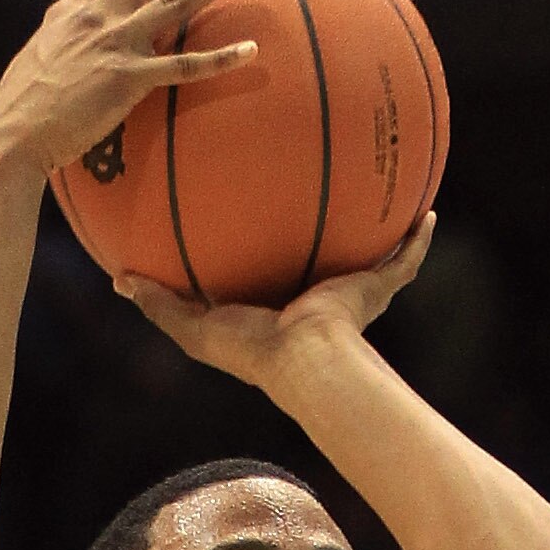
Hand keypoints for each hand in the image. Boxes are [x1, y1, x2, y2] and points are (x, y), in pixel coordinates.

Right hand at [0, 0, 259, 175]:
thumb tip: (65, 47)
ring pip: (178, 2)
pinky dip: (222, 57)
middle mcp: (97, 17)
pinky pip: (187, 66)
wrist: (14, 131)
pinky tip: (251, 48)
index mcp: (71, 12)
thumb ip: (59, 43)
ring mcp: (117, 44)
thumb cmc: (20, 107)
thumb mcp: (37, 58)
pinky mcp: (131, 78)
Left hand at [115, 212, 435, 388]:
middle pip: (325, 252)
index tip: (259, 213)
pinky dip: (419, 240)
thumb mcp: (195, 327)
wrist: (307, 360)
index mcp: (278, 304)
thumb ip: (159, 303)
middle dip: (327, 228)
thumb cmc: (254, 351)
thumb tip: (120, 279)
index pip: (272, 266)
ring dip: (380, 228)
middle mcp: (318, 294)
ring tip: (385, 189)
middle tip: (321, 190)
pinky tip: (429, 212)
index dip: (267, 242)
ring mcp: (352, 291)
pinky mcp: (378, 288)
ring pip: (371, 252)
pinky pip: (405, 258)